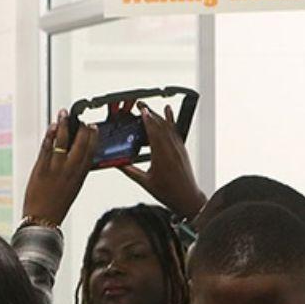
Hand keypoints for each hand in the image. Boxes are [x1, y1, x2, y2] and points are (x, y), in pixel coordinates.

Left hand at [21, 109, 94, 225]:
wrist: (41, 220)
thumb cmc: (56, 206)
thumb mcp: (73, 188)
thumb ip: (76, 173)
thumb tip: (77, 158)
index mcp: (80, 176)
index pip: (91, 152)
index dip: (93, 138)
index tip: (93, 127)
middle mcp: (70, 170)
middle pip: (80, 144)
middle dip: (82, 129)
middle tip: (81, 119)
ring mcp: (55, 168)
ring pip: (63, 142)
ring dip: (64, 125)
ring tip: (63, 114)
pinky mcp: (41, 168)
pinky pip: (47, 148)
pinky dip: (50, 136)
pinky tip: (51, 127)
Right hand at [116, 102, 206, 219]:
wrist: (187, 198)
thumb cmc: (169, 192)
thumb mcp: (144, 181)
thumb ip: (129, 170)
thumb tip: (117, 163)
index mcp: (162, 156)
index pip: (154, 132)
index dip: (147, 119)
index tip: (141, 109)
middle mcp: (172, 149)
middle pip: (161, 126)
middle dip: (151, 114)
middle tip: (142, 105)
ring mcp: (179, 149)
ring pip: (169, 127)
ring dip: (160, 116)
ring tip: (152, 108)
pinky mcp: (182, 150)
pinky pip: (176, 132)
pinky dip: (172, 121)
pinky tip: (169, 114)